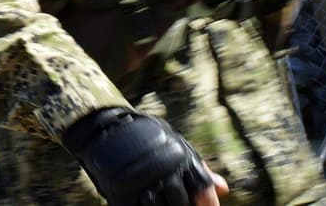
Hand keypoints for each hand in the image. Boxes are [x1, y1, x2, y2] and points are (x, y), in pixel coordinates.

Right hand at [63, 107, 225, 205]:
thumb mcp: (172, 142)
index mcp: (177, 154)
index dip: (206, 202)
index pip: (200, 187)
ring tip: (161, 200)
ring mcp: (141, 183)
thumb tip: (223, 189)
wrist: (103, 128)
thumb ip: (196, 167)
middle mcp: (161, 169)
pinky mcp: (122, 195)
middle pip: (182, 203)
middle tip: (179, 202)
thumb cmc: (142, 135)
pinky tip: (147, 202)